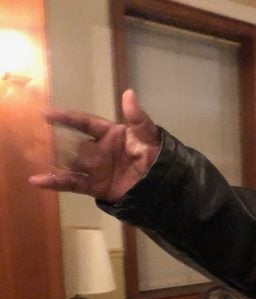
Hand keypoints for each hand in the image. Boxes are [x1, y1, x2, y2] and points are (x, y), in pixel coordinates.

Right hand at [28, 89, 159, 202]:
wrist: (165, 186)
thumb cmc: (157, 158)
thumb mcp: (150, 137)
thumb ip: (138, 119)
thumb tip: (128, 93)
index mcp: (110, 134)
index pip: (85, 123)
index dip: (67, 119)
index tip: (47, 114)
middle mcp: (100, 150)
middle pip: (74, 145)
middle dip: (56, 142)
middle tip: (33, 138)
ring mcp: (96, 169)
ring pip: (70, 163)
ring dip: (52, 160)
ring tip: (31, 156)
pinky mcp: (96, 187)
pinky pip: (73, 183)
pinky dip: (56, 182)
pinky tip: (38, 180)